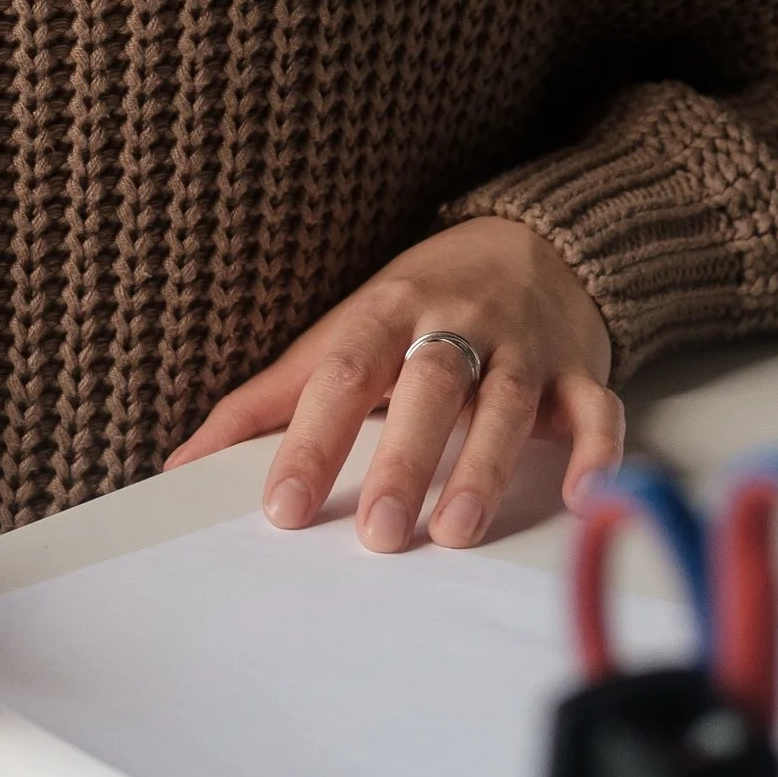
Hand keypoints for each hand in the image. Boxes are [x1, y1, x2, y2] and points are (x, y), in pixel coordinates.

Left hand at [165, 216, 621, 553]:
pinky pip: (597, 409)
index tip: (282, 506)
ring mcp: (526, 345)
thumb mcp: (339, 334)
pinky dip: (596, 453)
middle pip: (430, 384)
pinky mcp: (582, 370)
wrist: (532, 241)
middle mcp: (458, 322)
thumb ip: (265, 401)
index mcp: (386, 311)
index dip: (310, 437)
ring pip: (510, 401)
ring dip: (483, 465)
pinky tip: (581, 500)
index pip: (342, 372)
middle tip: (376, 535)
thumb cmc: (416, 305)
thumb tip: (180, 463)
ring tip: (454, 533)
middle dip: (404, 459)